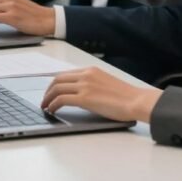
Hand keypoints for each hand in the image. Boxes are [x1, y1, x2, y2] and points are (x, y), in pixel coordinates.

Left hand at [41, 67, 161, 122]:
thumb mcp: (105, 83)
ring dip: (48, 98)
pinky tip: (52, 110)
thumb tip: (80, 93)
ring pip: (57, 88)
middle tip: (45, 99)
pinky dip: (53, 104)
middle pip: (58, 79)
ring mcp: (84, 85)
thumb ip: (92, 84)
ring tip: (45, 106)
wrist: (136, 101)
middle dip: (48, 90)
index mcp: (91, 70)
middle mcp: (86, 74)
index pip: (66, 74)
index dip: (55, 83)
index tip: (52, 91)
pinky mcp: (85, 98)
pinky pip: (62, 99)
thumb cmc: (126, 96)